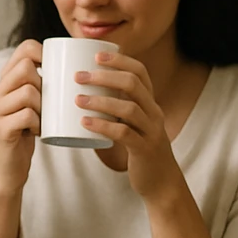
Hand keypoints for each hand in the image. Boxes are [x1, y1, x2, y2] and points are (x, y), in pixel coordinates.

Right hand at [0, 39, 43, 193]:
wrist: (10, 170)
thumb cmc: (27, 135)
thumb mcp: (31, 107)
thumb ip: (38, 87)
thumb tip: (72, 67)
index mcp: (2, 84)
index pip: (22, 50)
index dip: (42, 53)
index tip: (54, 68)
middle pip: (25, 70)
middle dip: (44, 84)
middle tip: (47, 102)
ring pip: (27, 92)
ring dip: (43, 106)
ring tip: (43, 119)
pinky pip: (26, 115)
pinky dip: (38, 123)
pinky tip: (39, 131)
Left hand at [74, 51, 183, 199]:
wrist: (161, 182)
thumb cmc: (137, 149)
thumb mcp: (130, 124)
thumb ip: (113, 110)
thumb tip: (77, 94)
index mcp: (150, 103)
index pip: (140, 72)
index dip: (119, 61)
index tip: (95, 55)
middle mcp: (154, 112)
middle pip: (133, 84)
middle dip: (105, 76)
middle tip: (79, 76)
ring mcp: (152, 131)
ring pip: (129, 108)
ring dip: (101, 100)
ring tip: (77, 99)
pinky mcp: (145, 149)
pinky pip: (125, 133)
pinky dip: (103, 126)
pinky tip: (85, 123)